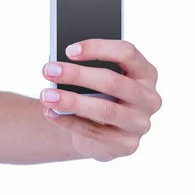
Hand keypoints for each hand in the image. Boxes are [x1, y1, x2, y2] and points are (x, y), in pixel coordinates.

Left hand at [39, 39, 161, 161]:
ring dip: (71, 101)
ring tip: (46, 96)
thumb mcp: (95, 79)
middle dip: (77, 75)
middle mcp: (149, 98)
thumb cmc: (97, 95)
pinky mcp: (127, 145)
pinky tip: (50, 113)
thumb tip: (58, 63)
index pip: (127, 53)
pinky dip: (68, 121)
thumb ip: (84, 68)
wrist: (99, 132)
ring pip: (105, 109)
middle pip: (113, 82)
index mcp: (145, 73)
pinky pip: (94, 132)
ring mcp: (140, 123)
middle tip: (48, 70)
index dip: (97, 48)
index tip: (68, 50)